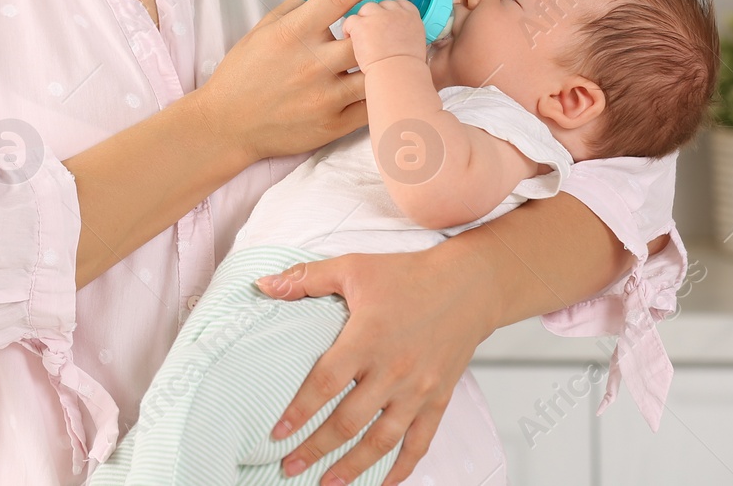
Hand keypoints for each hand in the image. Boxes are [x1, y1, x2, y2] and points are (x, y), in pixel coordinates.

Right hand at [195, 0, 402, 162]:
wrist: (227, 124)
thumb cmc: (243, 73)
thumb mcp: (262, 30)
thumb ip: (295, 6)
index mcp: (293, 33)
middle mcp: (311, 64)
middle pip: (368, 35)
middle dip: (386, 23)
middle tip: (396, 19)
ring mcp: (324, 97)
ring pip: (377, 72)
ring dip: (387, 59)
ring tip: (394, 51)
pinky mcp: (332, 125)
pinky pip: (371, 106)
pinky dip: (380, 92)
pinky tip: (382, 83)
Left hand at [252, 248, 488, 485]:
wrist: (468, 285)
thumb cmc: (409, 275)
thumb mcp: (353, 268)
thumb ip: (306, 279)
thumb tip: (263, 285)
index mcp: (367, 339)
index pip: (325, 384)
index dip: (298, 412)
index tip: (277, 434)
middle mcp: (392, 370)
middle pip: (347, 421)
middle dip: (315, 449)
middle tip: (289, 466)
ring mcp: (418, 389)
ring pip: (381, 441)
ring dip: (352, 467)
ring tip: (327, 483)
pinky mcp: (439, 399)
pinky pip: (419, 442)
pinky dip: (401, 467)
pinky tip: (383, 482)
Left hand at [342, 0, 426, 71]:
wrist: (398, 74)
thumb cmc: (406, 68)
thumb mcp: (415, 44)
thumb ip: (404, 33)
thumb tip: (395, 35)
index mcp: (411, 16)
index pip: (399, 4)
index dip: (389, 12)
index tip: (385, 22)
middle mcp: (394, 12)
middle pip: (381, 5)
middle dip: (375, 17)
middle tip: (372, 33)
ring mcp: (377, 16)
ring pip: (365, 9)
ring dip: (362, 21)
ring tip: (360, 37)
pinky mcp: (361, 24)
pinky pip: (350, 20)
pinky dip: (349, 29)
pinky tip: (351, 40)